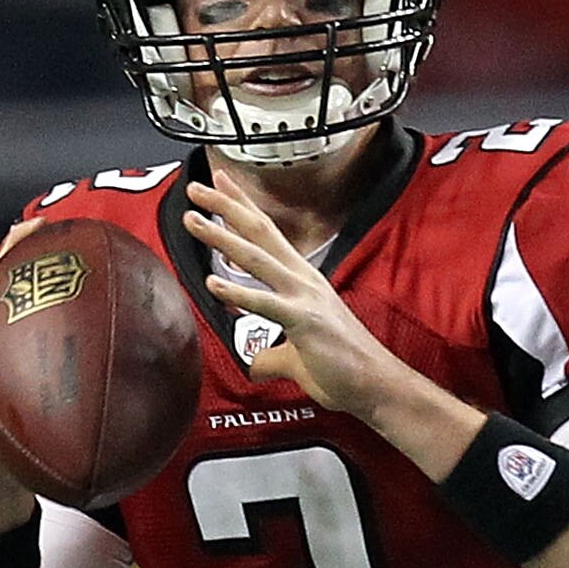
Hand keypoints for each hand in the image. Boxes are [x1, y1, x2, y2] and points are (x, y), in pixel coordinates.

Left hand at [183, 174, 398, 418]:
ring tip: (192, 221)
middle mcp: (303, 279)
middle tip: (195, 188)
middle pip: (259, 232)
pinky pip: (266, 304)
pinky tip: (213, 284)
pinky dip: (238, 292)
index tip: (220, 182)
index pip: (268, 233)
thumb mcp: (297, 356)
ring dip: (221, 237)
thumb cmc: (343, 368)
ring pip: (256, 258)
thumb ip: (271, 356)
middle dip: (226, 207)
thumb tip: (255, 365)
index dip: (243, 206)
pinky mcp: (305, 321)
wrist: (376, 385)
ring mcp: (304, 297)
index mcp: (302, 279)